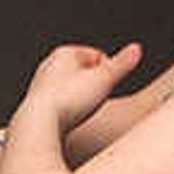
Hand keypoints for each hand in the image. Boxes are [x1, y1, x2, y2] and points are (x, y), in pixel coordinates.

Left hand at [19, 39, 143, 138]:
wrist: (39, 124)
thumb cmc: (69, 100)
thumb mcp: (105, 79)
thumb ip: (122, 63)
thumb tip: (137, 48)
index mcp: (65, 53)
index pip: (99, 56)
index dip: (109, 73)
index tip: (106, 88)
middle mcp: (49, 65)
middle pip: (85, 73)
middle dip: (94, 86)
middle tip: (94, 101)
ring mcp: (41, 85)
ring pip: (72, 89)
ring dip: (81, 99)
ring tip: (81, 112)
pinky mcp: (37, 104)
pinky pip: (62, 105)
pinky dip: (68, 111)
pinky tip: (69, 120)